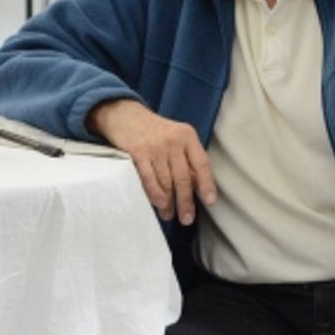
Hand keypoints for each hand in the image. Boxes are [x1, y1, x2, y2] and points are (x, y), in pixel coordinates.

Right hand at [90, 99, 216, 224]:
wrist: (124, 115)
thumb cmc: (153, 131)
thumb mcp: (175, 136)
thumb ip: (186, 157)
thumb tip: (197, 188)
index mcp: (187, 136)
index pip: (202, 164)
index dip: (207, 185)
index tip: (209, 202)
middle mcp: (173, 141)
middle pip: (184, 178)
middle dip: (186, 202)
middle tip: (187, 219)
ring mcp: (155, 147)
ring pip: (166, 181)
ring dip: (169, 203)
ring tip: (168, 215)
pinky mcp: (137, 152)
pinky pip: (149, 178)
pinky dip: (155, 193)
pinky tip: (159, 204)